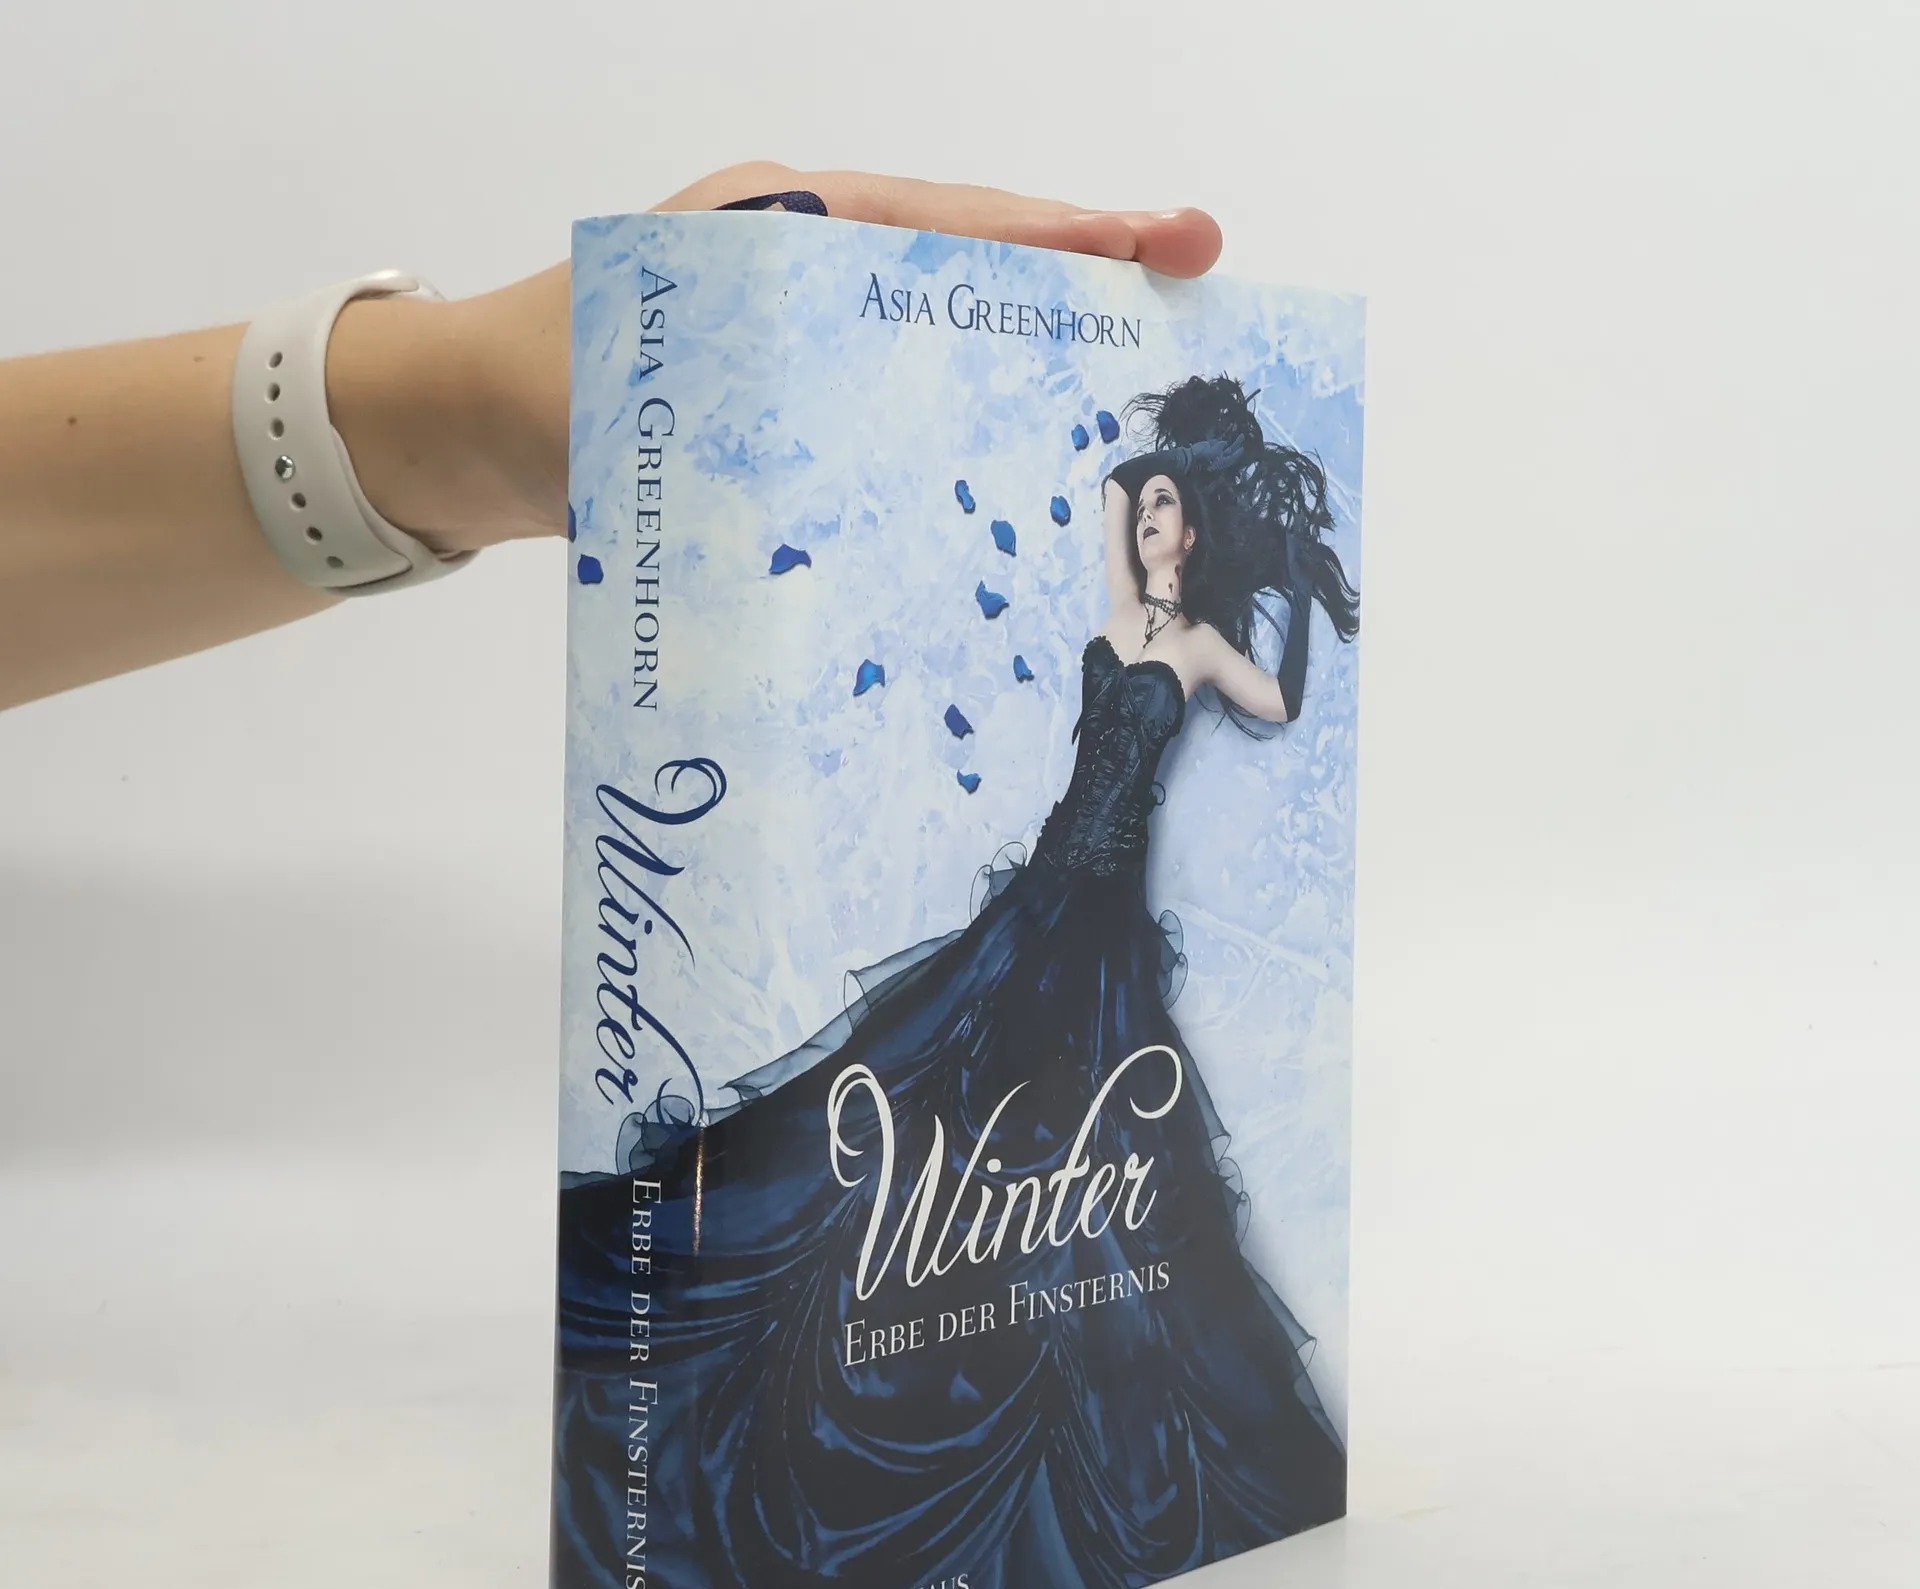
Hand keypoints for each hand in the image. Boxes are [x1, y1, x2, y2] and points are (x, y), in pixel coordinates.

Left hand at [328, 167, 1224, 554]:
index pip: (943, 220)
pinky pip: (893, 410)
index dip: (1059, 237)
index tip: (1164, 245)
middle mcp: (800, 273)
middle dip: (1078, 287)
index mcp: (776, 227)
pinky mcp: (786, 412)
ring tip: (1134, 396)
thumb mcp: (620, 378)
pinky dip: (957, 430)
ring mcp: (798, 343)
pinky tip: (1017, 473)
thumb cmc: (525, 387)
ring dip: (1029, 363)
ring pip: (940, 342)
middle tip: (1192, 298)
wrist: (448, 441)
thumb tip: (830, 451)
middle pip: (966, 269)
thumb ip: (720, 399)